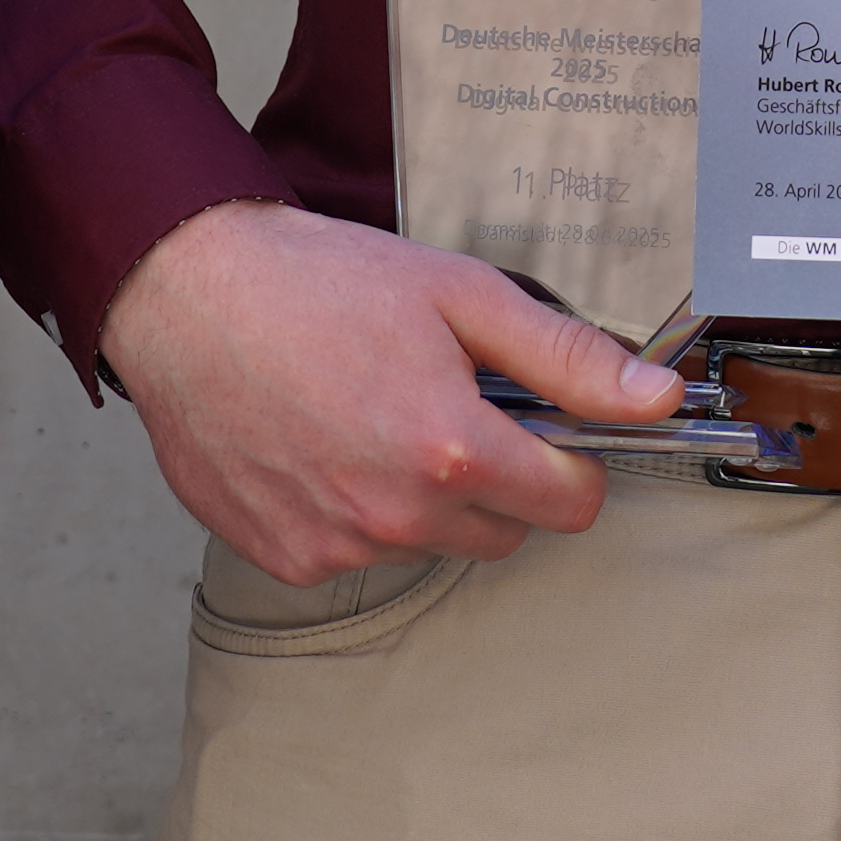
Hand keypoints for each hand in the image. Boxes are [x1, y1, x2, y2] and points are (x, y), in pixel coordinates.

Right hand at [93, 198, 684, 585]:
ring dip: (424, 496)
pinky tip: (326, 442)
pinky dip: (358, 510)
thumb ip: (565, 357)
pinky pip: (359, 553)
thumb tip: (653, 398)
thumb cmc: (316, 282)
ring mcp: (337, 545)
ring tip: (374, 410)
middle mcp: (395, 516)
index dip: (569, 460)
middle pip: (504, 532)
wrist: (186, 295)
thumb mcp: (461, 294)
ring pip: (431, 543)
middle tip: (447, 401)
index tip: (542, 425)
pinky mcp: (286, 558)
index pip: (570, 506)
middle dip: (497, 477)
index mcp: (451, 452)